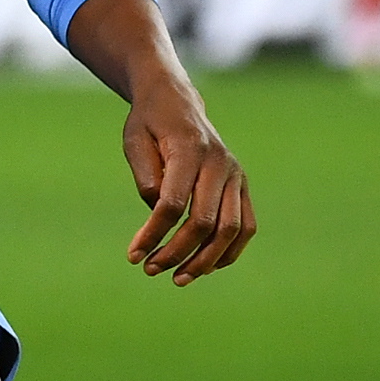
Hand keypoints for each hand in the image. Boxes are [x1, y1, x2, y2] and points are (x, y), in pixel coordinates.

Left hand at [120, 77, 254, 283]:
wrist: (176, 102)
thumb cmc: (149, 124)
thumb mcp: (134, 141)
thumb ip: (146, 176)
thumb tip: (158, 212)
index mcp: (188, 148)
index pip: (173, 203)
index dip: (153, 234)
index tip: (133, 255)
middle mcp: (219, 162)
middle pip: (204, 221)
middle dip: (177, 252)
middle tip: (150, 269)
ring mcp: (235, 174)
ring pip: (230, 229)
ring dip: (205, 261)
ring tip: (178, 278)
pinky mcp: (242, 185)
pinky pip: (245, 226)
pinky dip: (229, 252)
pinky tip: (205, 267)